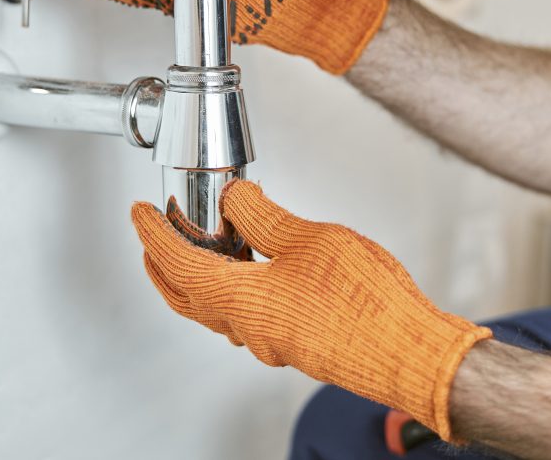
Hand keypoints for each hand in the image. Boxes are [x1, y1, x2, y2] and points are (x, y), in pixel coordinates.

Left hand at [132, 180, 491, 439]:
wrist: (410, 351)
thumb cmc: (366, 303)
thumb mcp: (309, 238)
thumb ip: (264, 217)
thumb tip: (236, 199)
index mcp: (242, 300)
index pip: (178, 264)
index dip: (154, 234)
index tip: (140, 214)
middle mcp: (251, 327)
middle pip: (186, 296)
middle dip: (162, 266)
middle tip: (152, 240)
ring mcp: (274, 341)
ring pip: (216, 310)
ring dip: (196, 280)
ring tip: (198, 251)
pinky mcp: (298, 343)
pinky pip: (248, 316)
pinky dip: (233, 291)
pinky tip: (255, 274)